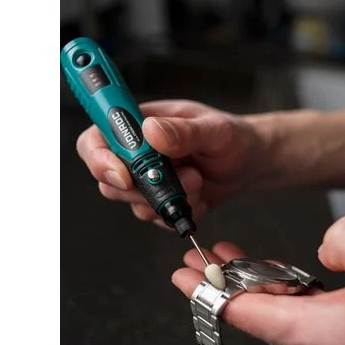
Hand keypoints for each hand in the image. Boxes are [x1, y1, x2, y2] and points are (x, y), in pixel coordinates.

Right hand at [76, 100, 268, 227]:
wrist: (248, 163)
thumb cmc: (231, 137)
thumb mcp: (214, 129)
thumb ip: (184, 131)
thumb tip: (151, 131)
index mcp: (139, 126)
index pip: (96, 140)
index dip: (99, 159)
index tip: (125, 176)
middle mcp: (137, 155)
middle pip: (108, 179)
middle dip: (144, 188)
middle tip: (185, 176)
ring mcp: (148, 181)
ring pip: (134, 203)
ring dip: (169, 200)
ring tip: (198, 181)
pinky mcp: (161, 202)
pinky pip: (157, 218)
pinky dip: (179, 213)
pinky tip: (199, 197)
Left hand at [172, 216, 344, 344]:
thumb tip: (329, 249)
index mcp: (309, 331)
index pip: (236, 310)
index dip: (203, 289)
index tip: (181, 275)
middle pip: (257, 311)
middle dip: (229, 278)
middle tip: (209, 256)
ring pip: (285, 315)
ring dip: (265, 285)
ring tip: (248, 261)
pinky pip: (310, 323)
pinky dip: (296, 299)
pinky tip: (300, 283)